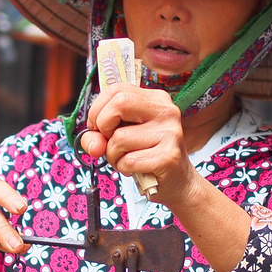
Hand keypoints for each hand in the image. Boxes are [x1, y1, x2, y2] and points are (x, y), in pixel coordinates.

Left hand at [82, 83, 195, 205]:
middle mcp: (166, 111)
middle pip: (119, 103)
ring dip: (112, 154)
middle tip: (109, 141)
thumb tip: (94, 145)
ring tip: (126, 159)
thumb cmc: (145, 155)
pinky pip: (128, 160)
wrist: (178, 182)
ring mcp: (170, 133)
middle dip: (103, 125)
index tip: (98, 127)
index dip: (98, 109)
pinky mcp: (169, 156)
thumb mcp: (118, 137)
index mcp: (155, 99)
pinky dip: (123, 168)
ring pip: (120, 137)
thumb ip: (98, 135)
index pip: (117, 90)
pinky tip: (135, 169)